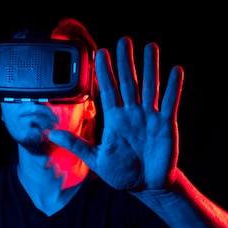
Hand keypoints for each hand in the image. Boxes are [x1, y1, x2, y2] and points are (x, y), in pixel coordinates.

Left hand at [49, 36, 183, 190]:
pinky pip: (170, 102)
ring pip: (150, 87)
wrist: (146, 187)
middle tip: (124, 40)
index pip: (108, 90)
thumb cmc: (122, 173)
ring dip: (151, 67)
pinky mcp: (165, 124)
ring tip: (151, 47)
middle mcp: (131, 114)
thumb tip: (52, 134)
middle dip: (126, 62)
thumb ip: (76, 145)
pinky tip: (175, 70)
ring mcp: (149, 117)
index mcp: (114, 120)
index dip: (104, 72)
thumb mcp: (95, 159)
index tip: (100, 53)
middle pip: (128, 82)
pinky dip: (173, 87)